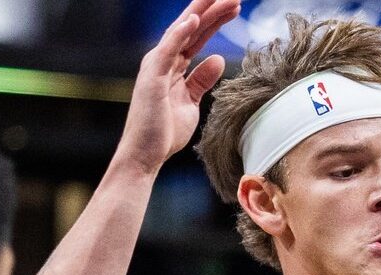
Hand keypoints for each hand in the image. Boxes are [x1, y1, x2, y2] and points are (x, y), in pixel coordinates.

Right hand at [114, 0, 238, 173]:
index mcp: (172, 65)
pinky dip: (179, 33)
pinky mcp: (151, 78)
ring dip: (201, 14)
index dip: (216, 20)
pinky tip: (194, 19)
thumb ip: (201, 80)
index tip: (236, 7)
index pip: (197, 36)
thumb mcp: (191, 102)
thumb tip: (218, 60)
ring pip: (181, 33)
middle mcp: (162, 60)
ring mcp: (155, 67)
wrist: (145, 154)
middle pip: (191, 28)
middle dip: (212, 10)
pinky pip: (167, 50)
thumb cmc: (164, 131)